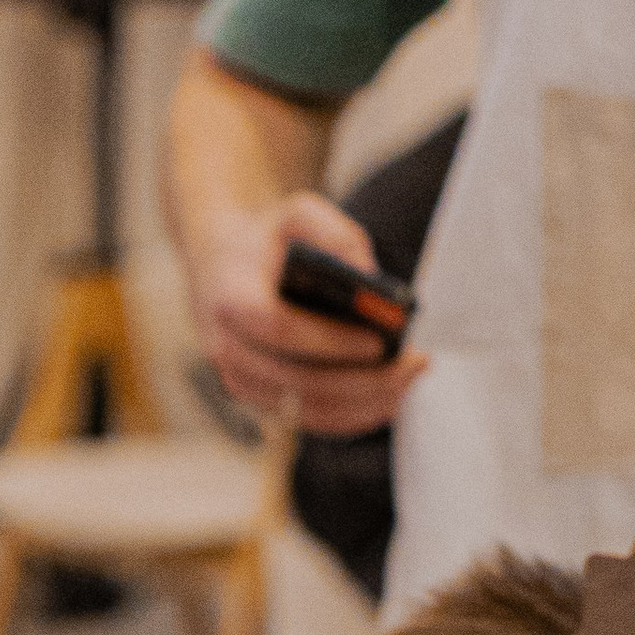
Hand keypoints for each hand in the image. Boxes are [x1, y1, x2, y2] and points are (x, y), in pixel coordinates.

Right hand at [194, 193, 426, 437]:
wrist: (223, 262)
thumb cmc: (267, 240)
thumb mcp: (298, 214)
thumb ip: (336, 235)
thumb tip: (373, 280)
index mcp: (230, 299)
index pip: (277, 330)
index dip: (328, 342)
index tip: (377, 342)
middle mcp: (226, 348)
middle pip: (296, 382)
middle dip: (362, 380)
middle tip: (411, 365)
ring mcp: (239, 380)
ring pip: (305, 410)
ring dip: (363, 403)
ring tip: (408, 380)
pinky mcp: (257, 399)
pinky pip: (306, 420)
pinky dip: (350, 416)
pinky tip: (388, 399)